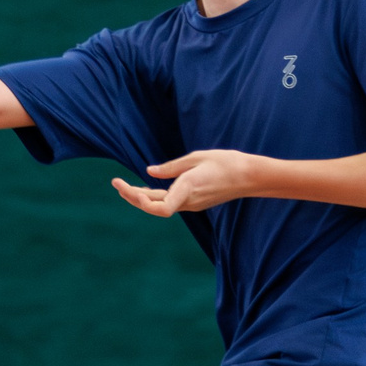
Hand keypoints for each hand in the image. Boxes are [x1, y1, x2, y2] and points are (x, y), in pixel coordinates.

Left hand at [111, 149, 261, 216]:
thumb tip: (149, 171)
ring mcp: (192, 204)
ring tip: (124, 185)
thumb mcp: (196, 158)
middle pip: (154, 207)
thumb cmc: (226, 162)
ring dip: (141, 197)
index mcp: (187, 188)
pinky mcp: (195, 203)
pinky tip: (146, 188)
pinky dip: (154, 196)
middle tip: (115, 182)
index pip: (160, 207)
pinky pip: (170, 202)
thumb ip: (171, 167)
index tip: (128, 188)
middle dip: (132, 196)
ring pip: (160, 205)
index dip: (140, 201)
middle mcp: (188, 201)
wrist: (250, 176)